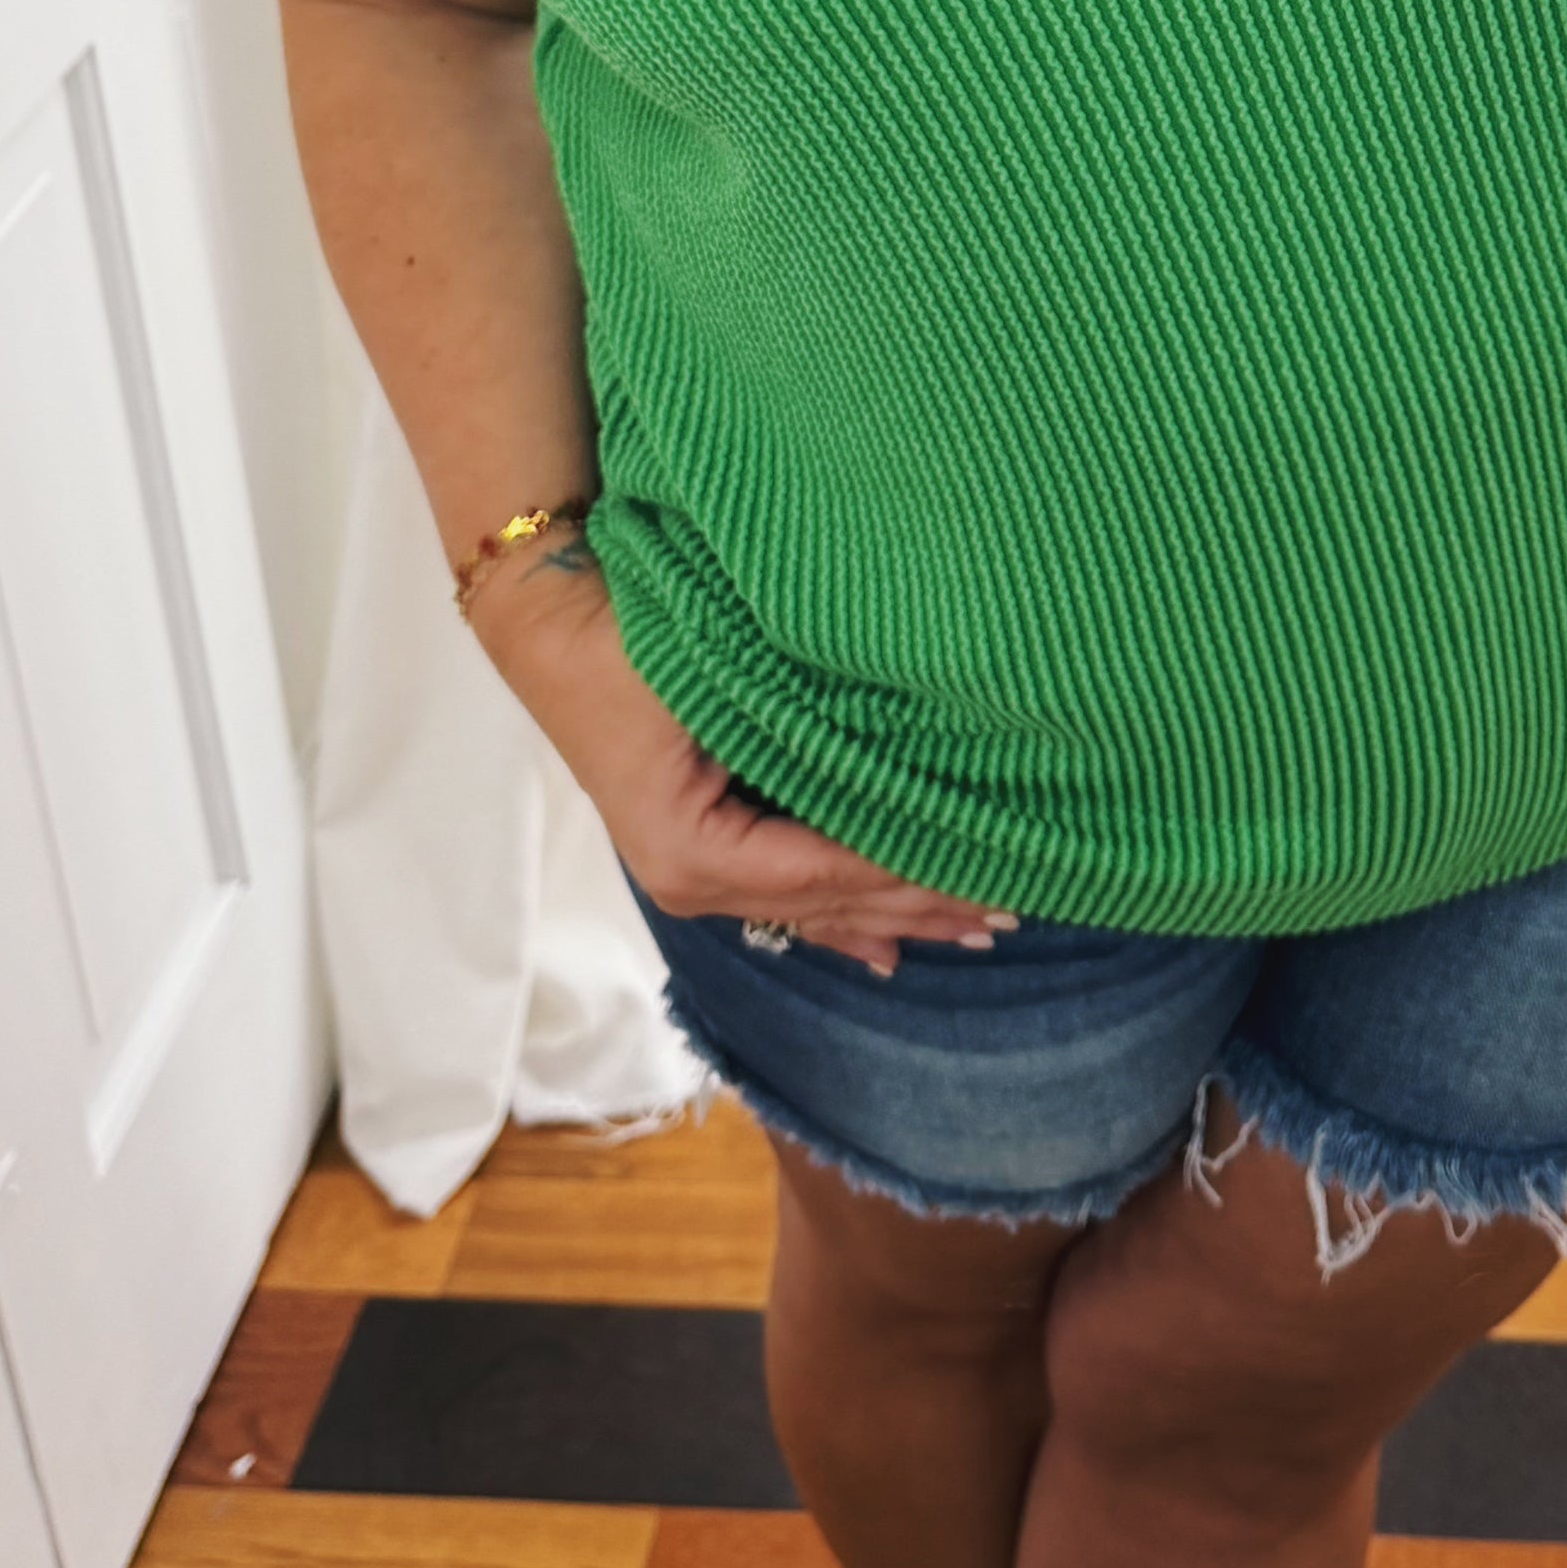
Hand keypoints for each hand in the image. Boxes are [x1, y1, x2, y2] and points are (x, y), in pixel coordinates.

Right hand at [470, 553, 1012, 976]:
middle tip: (1015, 910)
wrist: (551, 618)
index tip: (992, 863)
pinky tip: (887, 949)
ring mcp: (691, 871)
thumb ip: (805, 735)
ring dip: (896, 913)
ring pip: (814, 907)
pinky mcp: (698, 848)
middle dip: (922, 904)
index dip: (908, 870)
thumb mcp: (719, 683)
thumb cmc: (633, 636)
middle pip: (829, 902)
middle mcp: (692, 878)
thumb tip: (911, 761)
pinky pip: (786, 896)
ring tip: (976, 928)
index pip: (825, 872)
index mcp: (691, 849)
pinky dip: (843, 915)